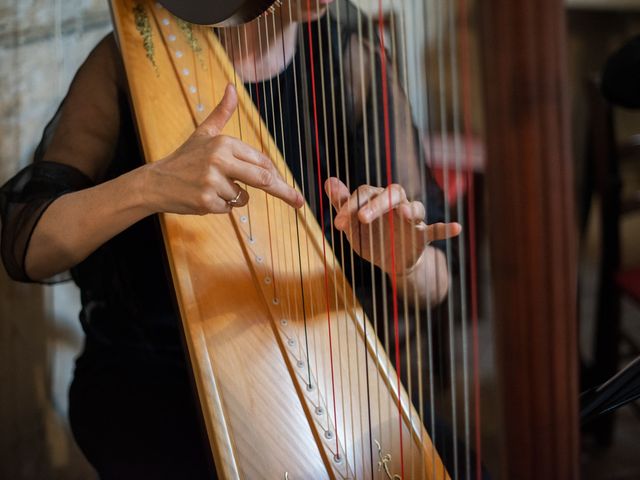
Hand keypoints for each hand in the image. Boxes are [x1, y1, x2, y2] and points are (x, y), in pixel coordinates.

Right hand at [142, 84, 303, 214]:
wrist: (156, 182)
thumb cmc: (185, 158)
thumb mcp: (205, 132)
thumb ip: (222, 112)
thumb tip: (232, 87)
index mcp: (224, 142)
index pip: (261, 161)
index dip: (277, 175)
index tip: (293, 189)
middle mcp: (220, 159)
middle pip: (263, 179)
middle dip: (283, 191)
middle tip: (298, 201)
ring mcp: (213, 181)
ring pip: (244, 197)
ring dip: (236, 198)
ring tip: (212, 188)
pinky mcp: (207, 201)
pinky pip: (229, 209)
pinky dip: (222, 207)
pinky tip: (205, 198)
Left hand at [325, 177, 460, 274]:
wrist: (388, 262)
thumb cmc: (369, 237)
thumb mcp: (352, 225)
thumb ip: (342, 204)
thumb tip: (329, 180)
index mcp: (376, 199)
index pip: (364, 194)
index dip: (349, 207)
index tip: (336, 225)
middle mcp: (395, 204)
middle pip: (390, 194)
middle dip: (375, 205)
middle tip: (361, 219)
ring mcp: (410, 219)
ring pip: (415, 207)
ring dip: (411, 210)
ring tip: (406, 214)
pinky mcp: (422, 235)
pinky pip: (436, 229)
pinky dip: (446, 228)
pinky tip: (456, 228)